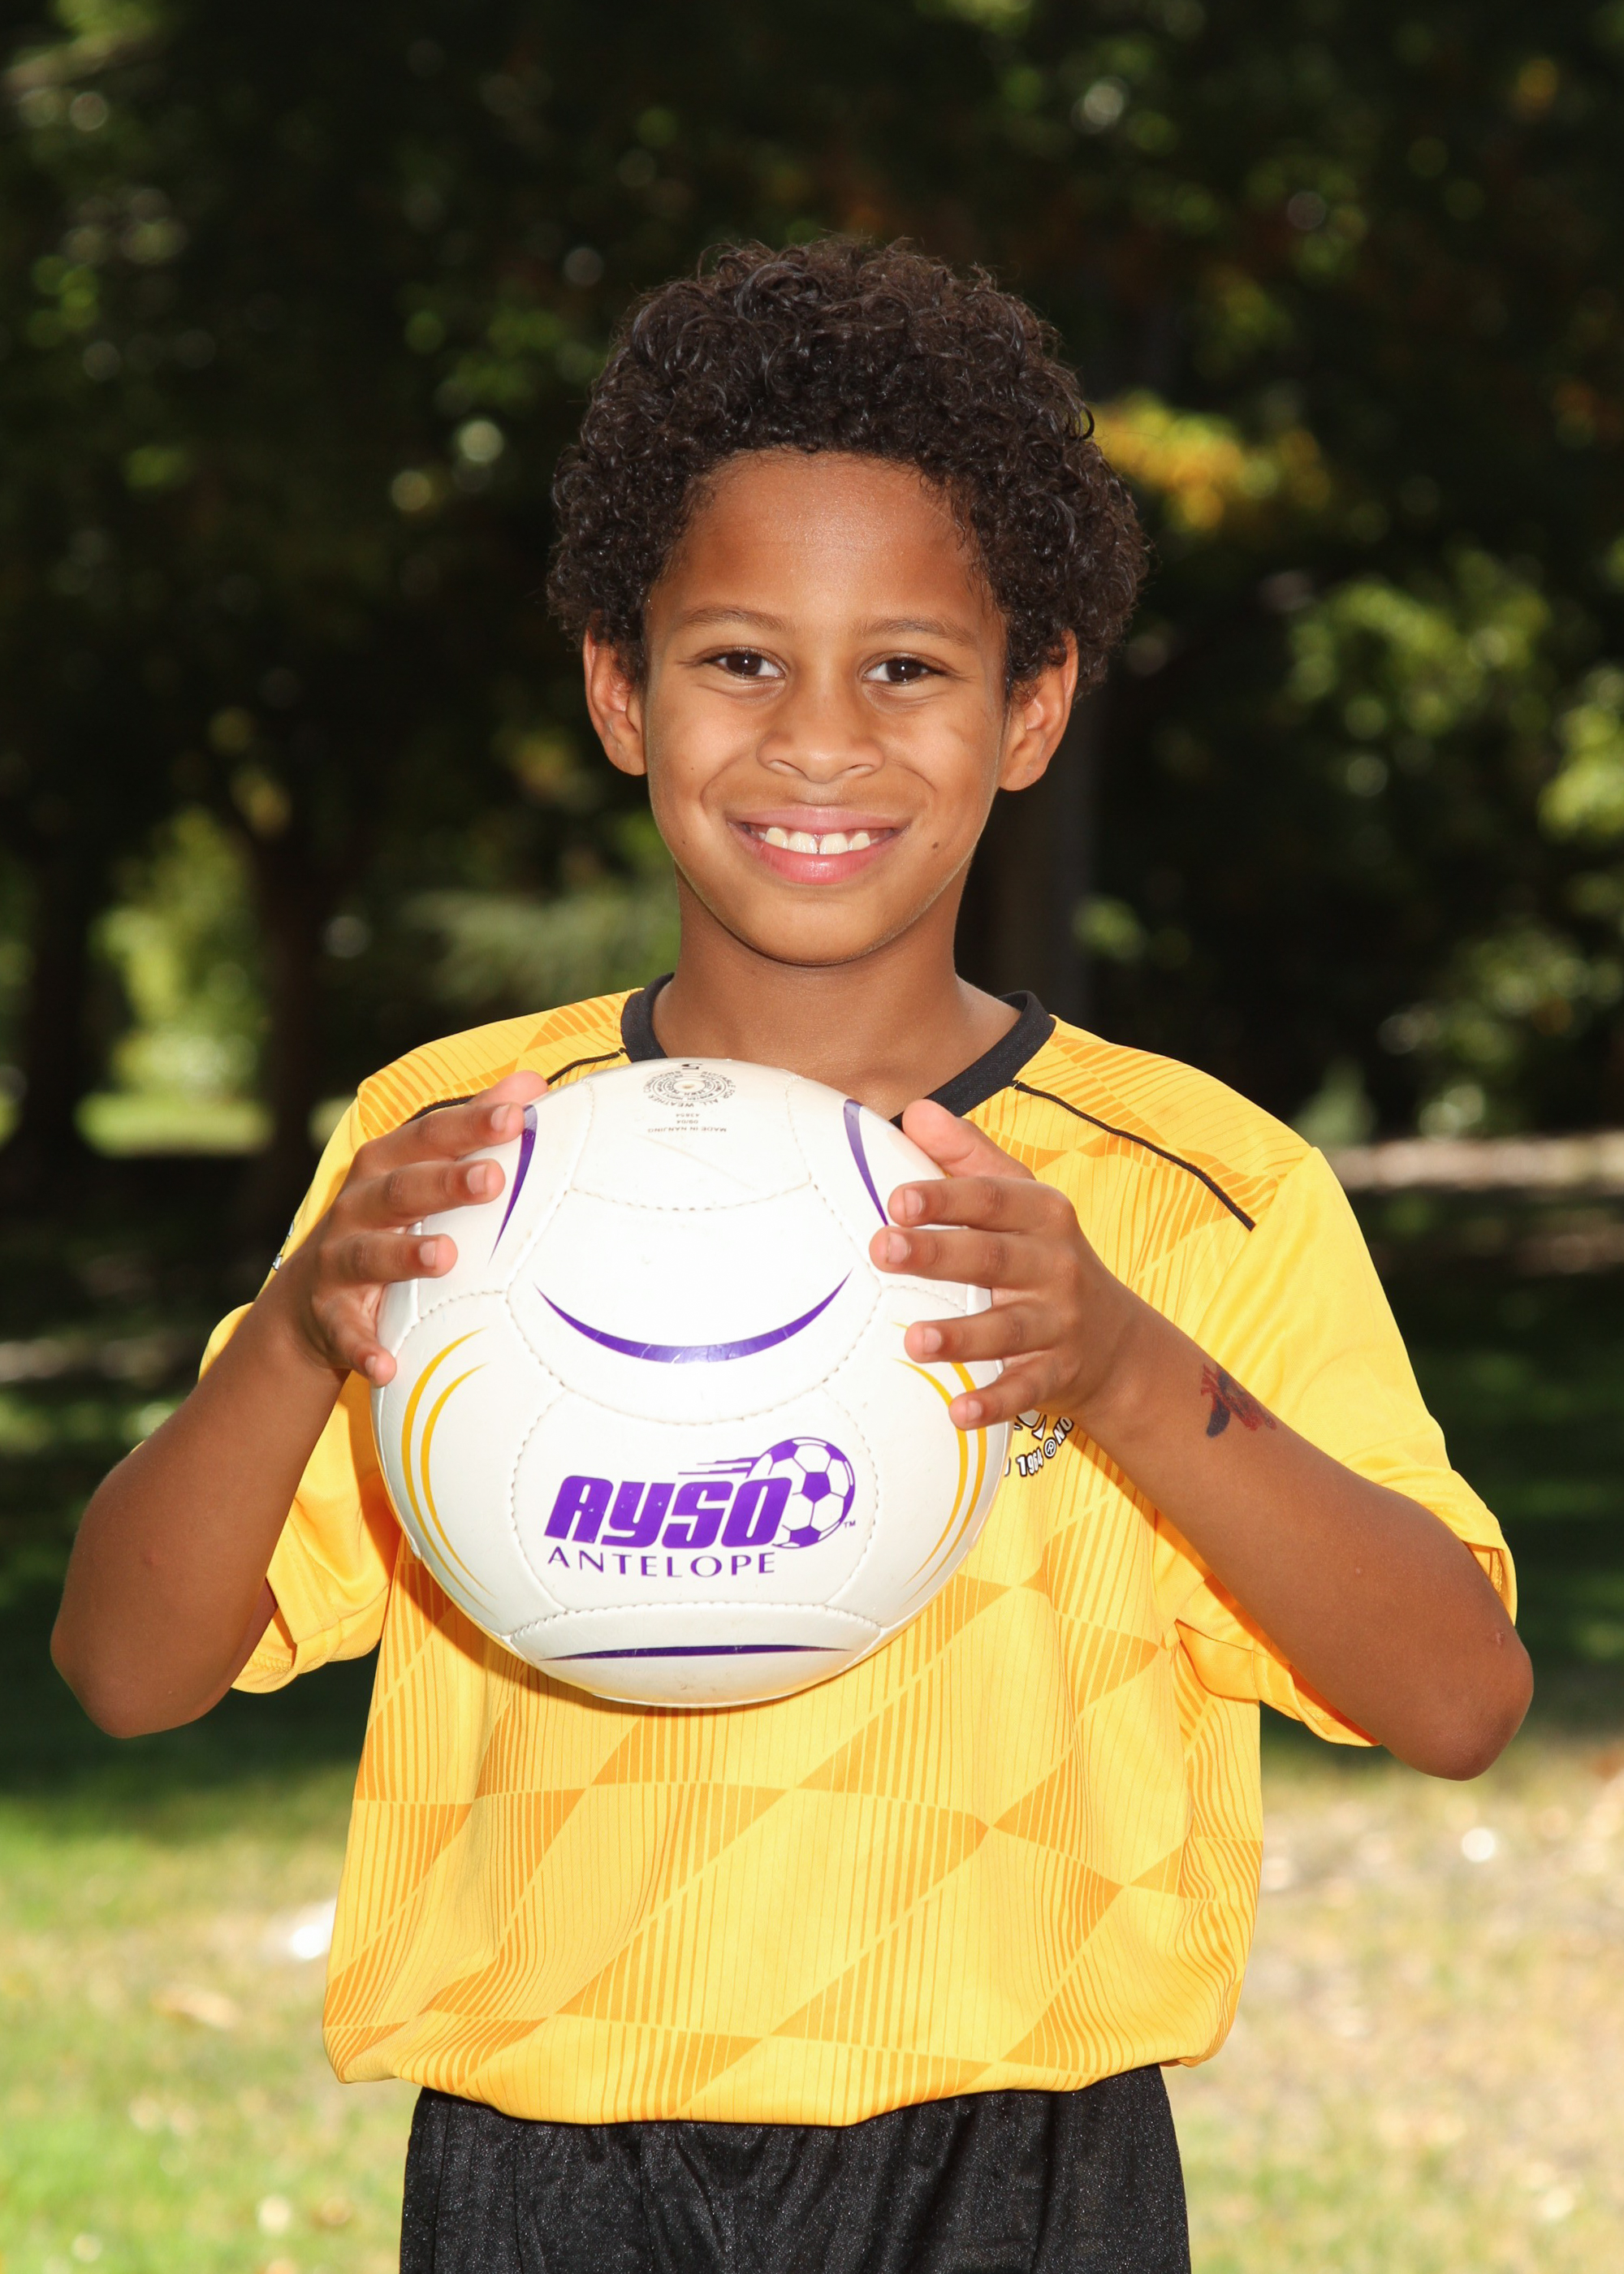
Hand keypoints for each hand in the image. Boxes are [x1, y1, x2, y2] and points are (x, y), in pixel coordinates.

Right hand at [270, 1070, 547, 1386]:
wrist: (308, 1300)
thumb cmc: (388, 1220)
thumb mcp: (421, 1169)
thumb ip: (472, 1127)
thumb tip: (531, 1081)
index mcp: (385, 1166)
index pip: (429, 1136)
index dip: (470, 1123)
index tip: (517, 1114)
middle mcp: (357, 1207)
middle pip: (401, 1189)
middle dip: (444, 1183)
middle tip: (493, 1180)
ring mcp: (338, 1262)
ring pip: (370, 1254)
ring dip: (405, 1255)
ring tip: (445, 1257)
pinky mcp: (330, 1316)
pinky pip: (347, 1333)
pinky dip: (364, 1348)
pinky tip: (387, 1365)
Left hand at [869, 1096, 1134, 1432]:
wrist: (1117, 1343)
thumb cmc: (1043, 1257)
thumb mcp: (1020, 1200)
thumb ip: (968, 1157)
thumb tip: (916, 1110)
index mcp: (1042, 1215)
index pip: (991, 1198)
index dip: (946, 1196)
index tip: (897, 1198)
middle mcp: (1055, 1265)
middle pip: (992, 1257)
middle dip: (938, 1252)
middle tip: (883, 1248)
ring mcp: (1059, 1324)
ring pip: (1006, 1329)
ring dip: (961, 1336)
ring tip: (915, 1340)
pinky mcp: (1057, 1375)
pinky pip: (1024, 1390)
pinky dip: (994, 1402)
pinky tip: (958, 1411)